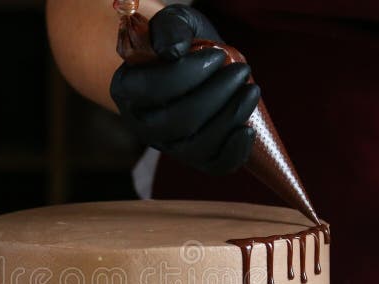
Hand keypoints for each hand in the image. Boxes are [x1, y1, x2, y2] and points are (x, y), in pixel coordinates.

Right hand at [110, 5, 259, 173]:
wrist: (197, 64)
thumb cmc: (184, 42)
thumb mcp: (175, 23)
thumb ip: (170, 27)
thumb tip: (172, 52)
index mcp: (127, 89)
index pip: (153, 90)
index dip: (188, 74)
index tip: (218, 55)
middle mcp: (142, 125)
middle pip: (178, 121)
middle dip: (216, 95)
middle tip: (241, 70)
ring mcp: (168, 146)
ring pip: (197, 146)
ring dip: (230, 118)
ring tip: (251, 90)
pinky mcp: (195, 158)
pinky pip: (214, 165)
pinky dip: (234, 152)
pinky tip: (248, 130)